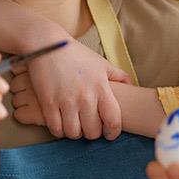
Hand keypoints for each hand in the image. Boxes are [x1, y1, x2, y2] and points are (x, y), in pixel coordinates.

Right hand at [11, 39, 130, 139]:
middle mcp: (85, 97)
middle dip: (92, 133)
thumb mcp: (101, 62)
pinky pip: (56, 129)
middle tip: (89, 126)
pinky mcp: (48, 103)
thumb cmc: (76, 54)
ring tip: (74, 125)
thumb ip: (118, 75)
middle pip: (93, 132)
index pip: (113, 121)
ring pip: (74, 133)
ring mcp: (66, 101)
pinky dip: (59, 130)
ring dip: (75, 133)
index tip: (109, 133)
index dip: (113, 132)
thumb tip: (131, 85)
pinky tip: (60, 123)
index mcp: (101, 88)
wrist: (47, 45)